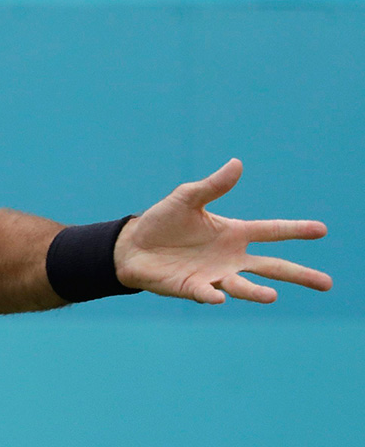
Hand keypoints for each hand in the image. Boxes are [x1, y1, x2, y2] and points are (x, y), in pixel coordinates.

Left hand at [114, 159, 331, 303]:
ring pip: (242, 286)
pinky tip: (218, 296)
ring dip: (256, 292)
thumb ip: (213, 185)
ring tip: (272, 296)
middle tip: (326, 283)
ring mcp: (214, 275)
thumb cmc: (163, 221)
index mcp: (233, 233)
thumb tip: (237, 163)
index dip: (295, 230)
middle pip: (271, 267)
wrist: (133, 246)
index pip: (271, 232)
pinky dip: (212, 295)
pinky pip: (205, 293)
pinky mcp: (192, 288)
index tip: (322, 229)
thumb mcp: (187, 198)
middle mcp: (230, 258)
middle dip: (299, 274)